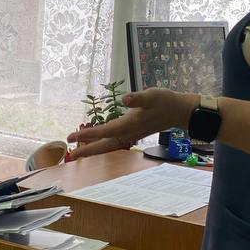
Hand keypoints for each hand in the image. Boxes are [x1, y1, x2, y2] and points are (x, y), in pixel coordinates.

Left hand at [67, 89, 196, 158]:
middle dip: (87, 150)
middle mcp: (128, 133)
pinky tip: (97, 142)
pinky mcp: (133, 133)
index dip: (88, 135)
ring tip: (79, 152)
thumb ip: (138, 98)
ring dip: (94, 149)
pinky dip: (103, 144)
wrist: (179, 111)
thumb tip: (125, 99)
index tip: (71, 138)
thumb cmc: (165, 101)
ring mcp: (131, 135)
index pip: (104, 131)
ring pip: (109, 146)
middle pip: (104, 145)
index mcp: (129, 124)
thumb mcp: (152, 95)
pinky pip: (114, 142)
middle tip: (70, 153)